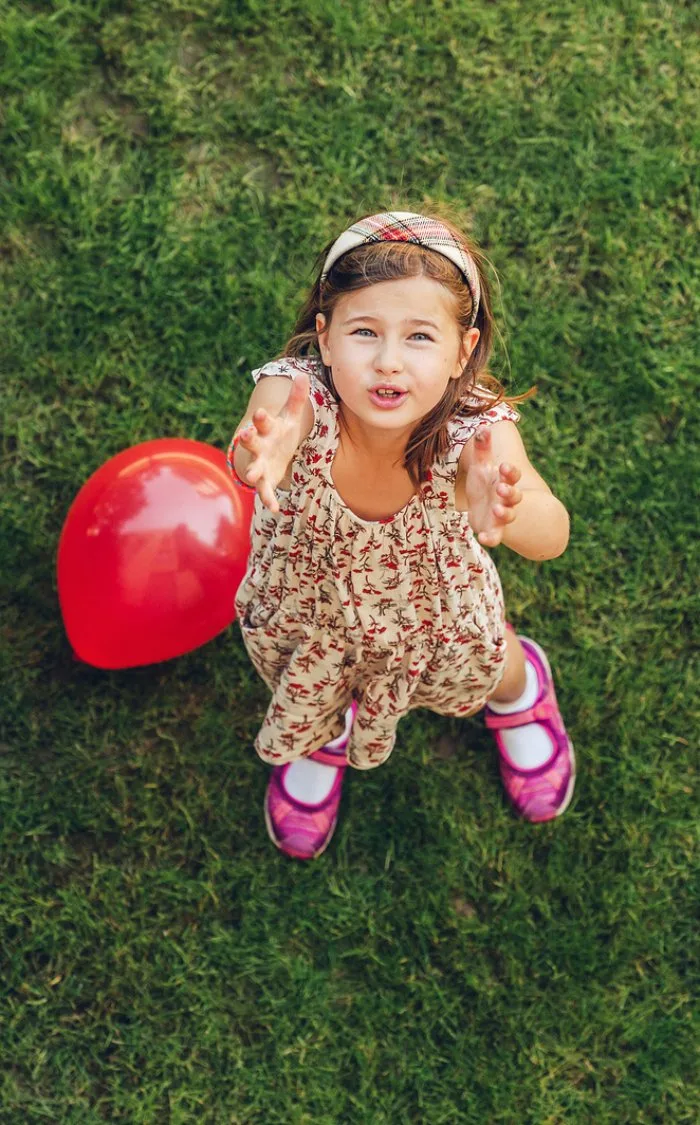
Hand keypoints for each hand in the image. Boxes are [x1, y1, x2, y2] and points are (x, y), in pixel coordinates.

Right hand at [236, 372, 309, 512]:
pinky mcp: (264, 480)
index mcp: (266, 428)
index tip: (260, 412)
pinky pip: (265, 491)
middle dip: (247, 439)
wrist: (271, 453)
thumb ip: (297, 398)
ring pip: (254, 467)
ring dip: (252, 470)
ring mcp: (260, 463)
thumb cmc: (280, 432)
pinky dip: (269, 499)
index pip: (262, 421)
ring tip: (251, 476)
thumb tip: (303, 375)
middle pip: (251, 442)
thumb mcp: (290, 416)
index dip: (261, 417)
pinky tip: (276, 508)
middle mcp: (259, 445)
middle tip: (244, 435)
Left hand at [462, 425, 521, 546]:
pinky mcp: (492, 530)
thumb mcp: (482, 466)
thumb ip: (483, 448)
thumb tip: (483, 426)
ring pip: (507, 515)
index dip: (509, 472)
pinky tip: (483, 539)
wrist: (485, 508)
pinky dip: (491, 538)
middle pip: (514, 495)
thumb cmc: (485, 484)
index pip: (512, 475)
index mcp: (504, 481)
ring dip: (504, 513)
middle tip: (501, 488)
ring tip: (497, 509)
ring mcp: (501, 516)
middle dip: (509, 492)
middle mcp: (506, 499)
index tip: (503, 466)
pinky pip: (494, 536)